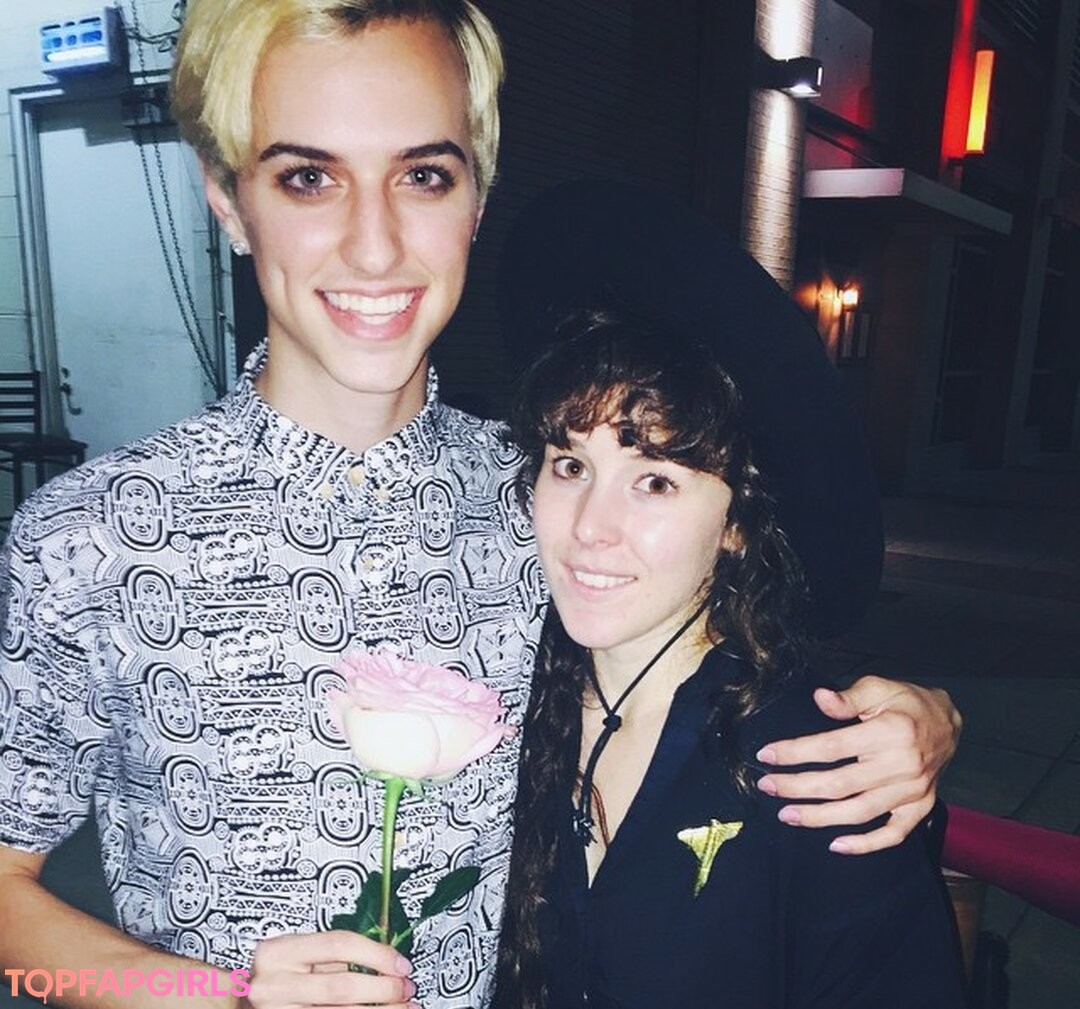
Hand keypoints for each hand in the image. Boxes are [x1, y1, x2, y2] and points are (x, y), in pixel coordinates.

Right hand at [241, 931, 417, 1007]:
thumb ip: (334, 957)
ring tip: (406, 1008)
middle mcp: (273, 985)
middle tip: (408, 989)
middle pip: (341, 987)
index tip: (402, 964)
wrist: (235, 1002)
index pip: (338, 945)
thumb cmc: (276, 973)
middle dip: (384, 990)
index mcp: (278, 952)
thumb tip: (387, 961)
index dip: (377, 954)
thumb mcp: (297, 953)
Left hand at [755, 675, 961, 854]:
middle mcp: (902, 765)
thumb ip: (848, 697)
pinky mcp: (920, 807)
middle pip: (840, 784)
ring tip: (788, 815)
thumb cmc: (907, 702)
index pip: (832, 747)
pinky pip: (893, 833)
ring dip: (820, 818)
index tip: (767, 755)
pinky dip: (866, 844)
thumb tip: (819, 698)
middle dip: (798, 787)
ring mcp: (913, 791)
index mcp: (890, 732)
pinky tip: (836, 845)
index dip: (795, 752)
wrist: (949, 723)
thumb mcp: (879, 687)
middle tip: (767, 786)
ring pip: (859, 812)